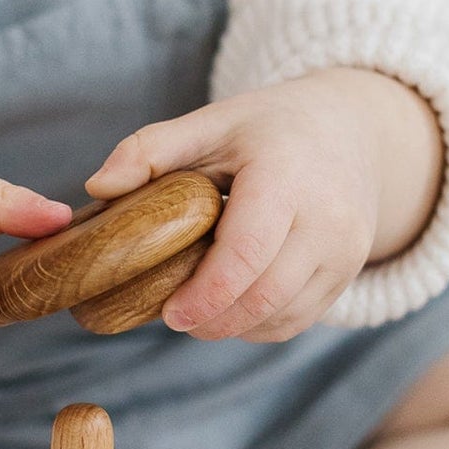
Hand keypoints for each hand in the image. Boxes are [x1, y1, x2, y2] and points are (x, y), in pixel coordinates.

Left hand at [84, 69, 442, 341]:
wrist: (351, 132)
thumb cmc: (268, 130)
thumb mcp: (211, 123)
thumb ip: (150, 150)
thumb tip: (97, 187)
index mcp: (288, 172)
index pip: (247, 251)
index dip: (205, 293)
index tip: (169, 314)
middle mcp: (329, 215)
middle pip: (263, 295)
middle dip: (212, 319)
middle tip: (174, 316)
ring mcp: (346, 250)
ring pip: (280, 317)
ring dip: (232, 325)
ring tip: (199, 309)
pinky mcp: (348, 275)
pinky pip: (296, 321)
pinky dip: (257, 325)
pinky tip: (232, 306)